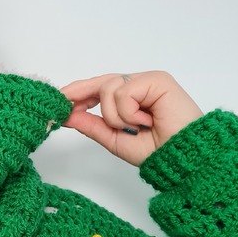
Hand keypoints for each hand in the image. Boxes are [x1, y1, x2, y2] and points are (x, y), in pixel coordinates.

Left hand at [60, 71, 202, 165]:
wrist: (179, 157)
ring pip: (108, 88)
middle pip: (99, 82)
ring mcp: (146, 81)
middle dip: (79, 93)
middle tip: (62, 102)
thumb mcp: (113, 138)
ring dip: (114, 115)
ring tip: (134, 127)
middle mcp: (137, 85)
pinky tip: (144, 120)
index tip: (58, 100)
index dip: (77, 93)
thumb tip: (68, 114)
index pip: (98, 89)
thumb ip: (91, 125)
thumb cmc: (155, 150)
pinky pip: (124, 92)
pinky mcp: (156, 79)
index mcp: (129, 98)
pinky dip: (127, 112)